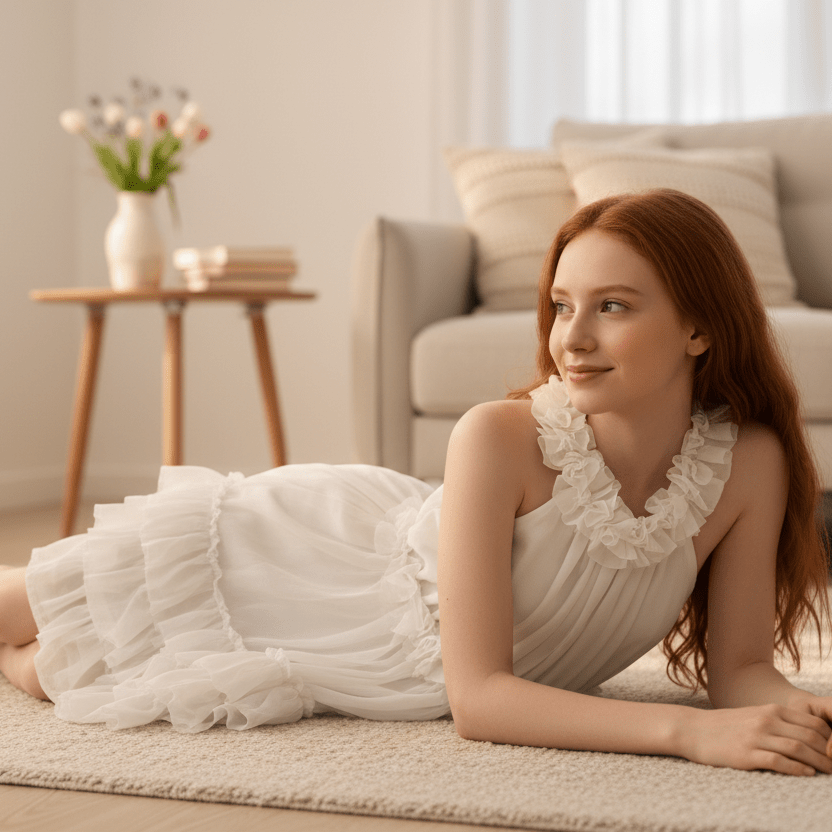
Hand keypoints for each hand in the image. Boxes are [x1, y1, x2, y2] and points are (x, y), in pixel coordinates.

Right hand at [684, 703, 831, 775]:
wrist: (693, 729)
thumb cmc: (725, 726)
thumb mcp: (754, 716)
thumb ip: (778, 722)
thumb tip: (809, 737)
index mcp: (770, 710)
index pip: (813, 724)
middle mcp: (766, 721)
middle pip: (811, 738)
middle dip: (830, 754)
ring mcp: (756, 737)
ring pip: (799, 749)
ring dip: (820, 764)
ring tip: (830, 773)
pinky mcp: (746, 754)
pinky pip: (779, 761)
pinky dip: (797, 768)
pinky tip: (807, 773)